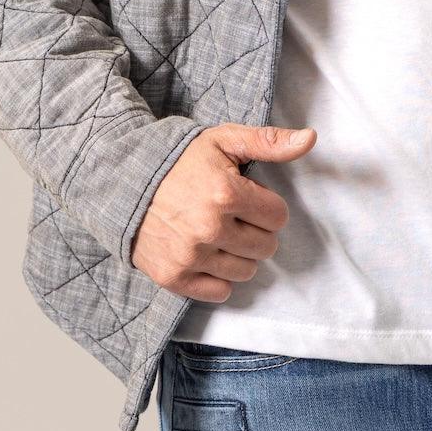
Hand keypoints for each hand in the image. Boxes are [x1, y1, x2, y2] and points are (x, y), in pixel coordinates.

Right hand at [129, 123, 316, 301]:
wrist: (122, 183)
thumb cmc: (178, 161)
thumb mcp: (223, 141)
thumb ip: (269, 141)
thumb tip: (309, 138)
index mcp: (226, 194)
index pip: (278, 217)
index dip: (265, 206)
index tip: (246, 198)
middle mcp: (209, 228)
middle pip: (266, 247)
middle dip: (256, 231)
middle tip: (232, 217)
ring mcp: (191, 256)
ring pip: (245, 271)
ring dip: (239, 255)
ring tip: (218, 234)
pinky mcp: (174, 276)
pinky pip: (219, 292)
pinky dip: (217, 278)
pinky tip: (206, 255)